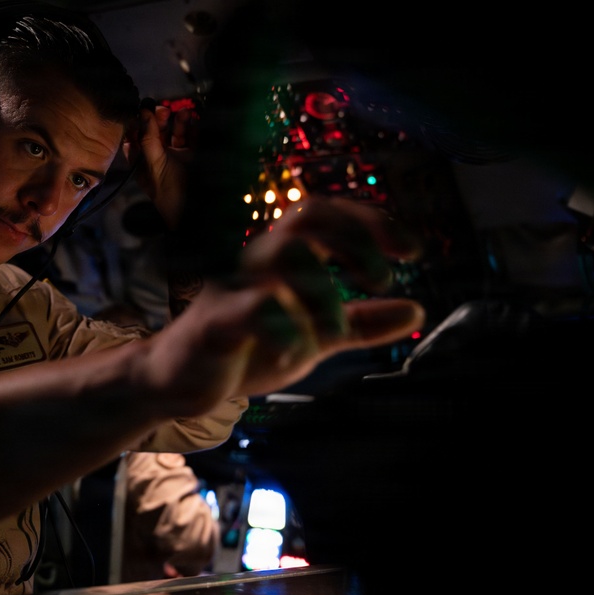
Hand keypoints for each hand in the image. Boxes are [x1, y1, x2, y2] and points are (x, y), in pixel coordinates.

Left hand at [127, 102, 196, 229]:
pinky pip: (193, 138)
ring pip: (175, 133)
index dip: (138, 123)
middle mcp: (159, 159)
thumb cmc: (170, 191)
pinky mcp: (194, 157)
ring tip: (184, 113)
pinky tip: (195, 118)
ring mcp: (177, 157)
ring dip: (178, 121)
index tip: (142, 110)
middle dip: (159, 120)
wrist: (197, 210)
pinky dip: (194, 127)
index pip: (136, 139)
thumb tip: (144, 113)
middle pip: (156, 133)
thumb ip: (148, 138)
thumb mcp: (155, 165)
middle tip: (164, 110)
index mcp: (143, 163)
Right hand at [139, 194, 424, 413]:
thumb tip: (417, 310)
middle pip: (307, 217)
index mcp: (277, 256)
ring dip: (325, 291)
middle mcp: (254, 259)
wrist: (177, 382)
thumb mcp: (314, 335)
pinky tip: (298, 350)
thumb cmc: (243, 349)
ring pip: (284, 255)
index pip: (325, 212)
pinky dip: (289, 328)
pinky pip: (256, 308)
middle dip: (356, 240)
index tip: (413, 251)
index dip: (370, 221)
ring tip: (335, 330)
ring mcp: (232, 287)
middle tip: (381, 280)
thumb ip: (361, 323)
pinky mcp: (215, 322)